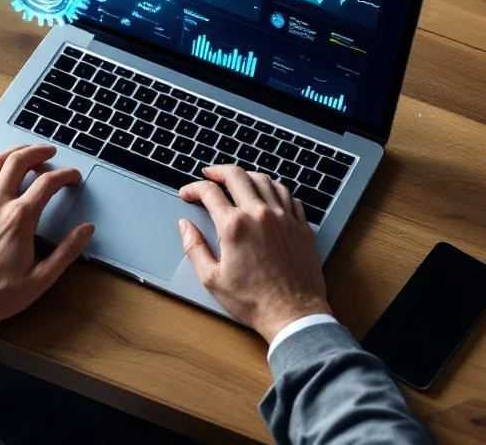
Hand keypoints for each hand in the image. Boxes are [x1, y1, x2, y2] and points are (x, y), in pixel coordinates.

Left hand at [0, 144, 94, 336]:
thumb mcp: (42, 277)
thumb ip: (67, 250)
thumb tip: (86, 230)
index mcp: (18, 219)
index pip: (47, 183)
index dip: (65, 175)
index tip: (72, 177)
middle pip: (16, 162)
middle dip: (36, 151)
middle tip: (48, 151)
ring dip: (8, 155)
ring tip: (21, 153)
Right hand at [178, 165, 330, 343]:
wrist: (293, 314)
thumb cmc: (254, 301)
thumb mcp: (212, 279)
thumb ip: (194, 248)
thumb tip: (185, 227)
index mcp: (235, 226)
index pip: (209, 192)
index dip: (193, 188)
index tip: (188, 193)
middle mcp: (260, 214)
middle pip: (236, 175)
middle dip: (218, 171)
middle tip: (209, 175)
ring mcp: (284, 217)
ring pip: (264, 179)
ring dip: (246, 175)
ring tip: (237, 180)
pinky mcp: (300, 225)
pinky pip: (288, 194)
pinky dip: (274, 188)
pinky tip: (268, 194)